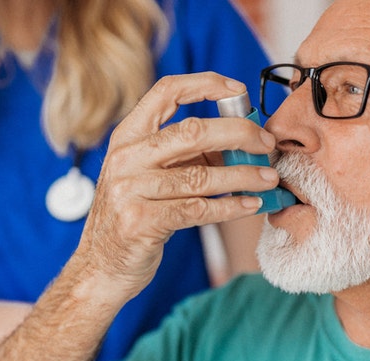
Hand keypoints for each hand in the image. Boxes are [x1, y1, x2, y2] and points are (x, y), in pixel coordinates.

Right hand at [74, 72, 278, 300]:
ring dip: (243, 176)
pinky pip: (198, 209)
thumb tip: (241, 138)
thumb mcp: (148, 175)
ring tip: (269, 178)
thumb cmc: (134, 216)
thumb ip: (184, 155)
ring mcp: (130, 190)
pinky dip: (231, 207)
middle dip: (239, 134)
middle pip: (193, 131)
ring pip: (201, 176)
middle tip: (267, 143)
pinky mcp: (142, 222)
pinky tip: (251, 205)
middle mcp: (126, 158)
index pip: (166, 91)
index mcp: (127, 137)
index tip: (237, 90)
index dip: (205, 84)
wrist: (100, 267)